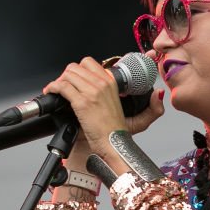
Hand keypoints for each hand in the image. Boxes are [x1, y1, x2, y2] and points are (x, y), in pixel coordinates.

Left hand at [43, 57, 165, 158]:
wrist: (114, 146)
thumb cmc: (116, 133)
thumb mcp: (137, 117)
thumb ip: (151, 107)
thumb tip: (158, 94)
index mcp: (112, 83)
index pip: (89, 63)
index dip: (78, 71)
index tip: (74, 81)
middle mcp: (102, 84)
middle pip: (75, 66)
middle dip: (66, 75)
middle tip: (64, 87)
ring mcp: (91, 91)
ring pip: (67, 74)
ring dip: (58, 81)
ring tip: (56, 91)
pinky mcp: (81, 102)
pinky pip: (62, 86)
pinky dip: (53, 88)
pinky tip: (52, 93)